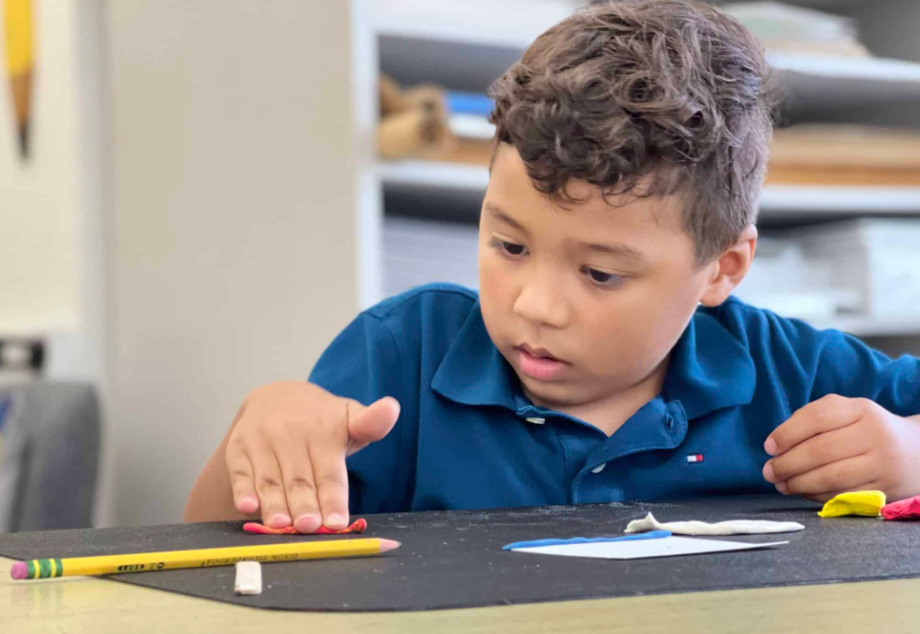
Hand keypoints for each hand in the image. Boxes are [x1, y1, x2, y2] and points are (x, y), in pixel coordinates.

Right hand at [224, 381, 399, 531]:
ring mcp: (262, 440)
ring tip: (281, 526)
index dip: (333, 498)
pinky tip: (248, 507)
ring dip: (274, 504)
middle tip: (310, 528)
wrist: (277, 397)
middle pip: (299, 479)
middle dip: (304, 505)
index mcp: (323, 429)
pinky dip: (243, 491)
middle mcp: (290, 433)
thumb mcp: (349, 417)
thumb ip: (372, 423)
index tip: (337, 523)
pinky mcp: (238, 448)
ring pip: (270, 479)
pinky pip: (241, 473)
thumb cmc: (322, 420)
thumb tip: (392, 408)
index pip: (330, 472)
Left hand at [762, 394, 919, 502]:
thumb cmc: (867, 430)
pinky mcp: (885, 490)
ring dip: (798, 483)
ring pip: (830, 476)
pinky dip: (816, 495)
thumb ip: (813, 419)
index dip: (787, 433)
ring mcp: (882, 464)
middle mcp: (875, 434)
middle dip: (787, 463)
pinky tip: (802, 492)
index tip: (768, 447)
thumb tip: (776, 443)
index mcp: (861, 409)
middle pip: (820, 450)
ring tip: (780, 484)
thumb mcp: (848, 413)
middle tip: (768, 471)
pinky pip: (843, 495)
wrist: (917, 453)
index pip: (817, 418)